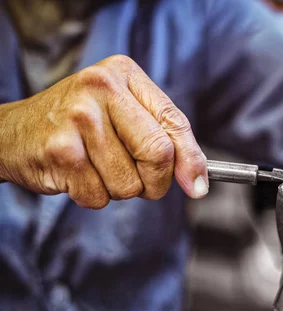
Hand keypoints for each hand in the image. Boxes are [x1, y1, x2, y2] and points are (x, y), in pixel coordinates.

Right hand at [0, 55, 207, 208]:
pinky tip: (77, 174)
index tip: (197, 186)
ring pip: (129, 183)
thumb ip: (165, 138)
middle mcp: (101, 88)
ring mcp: (79, 118)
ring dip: (119, 189)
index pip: (175, 122)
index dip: (191, 160)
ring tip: (97, 167)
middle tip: (142, 181)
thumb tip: (198, 182)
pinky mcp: (60, 151)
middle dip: (156, 181)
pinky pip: (99, 196)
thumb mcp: (124, 114)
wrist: (12, 132)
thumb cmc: (78, 124)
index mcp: (124, 74)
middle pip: (159, 153)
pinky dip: (93, 196)